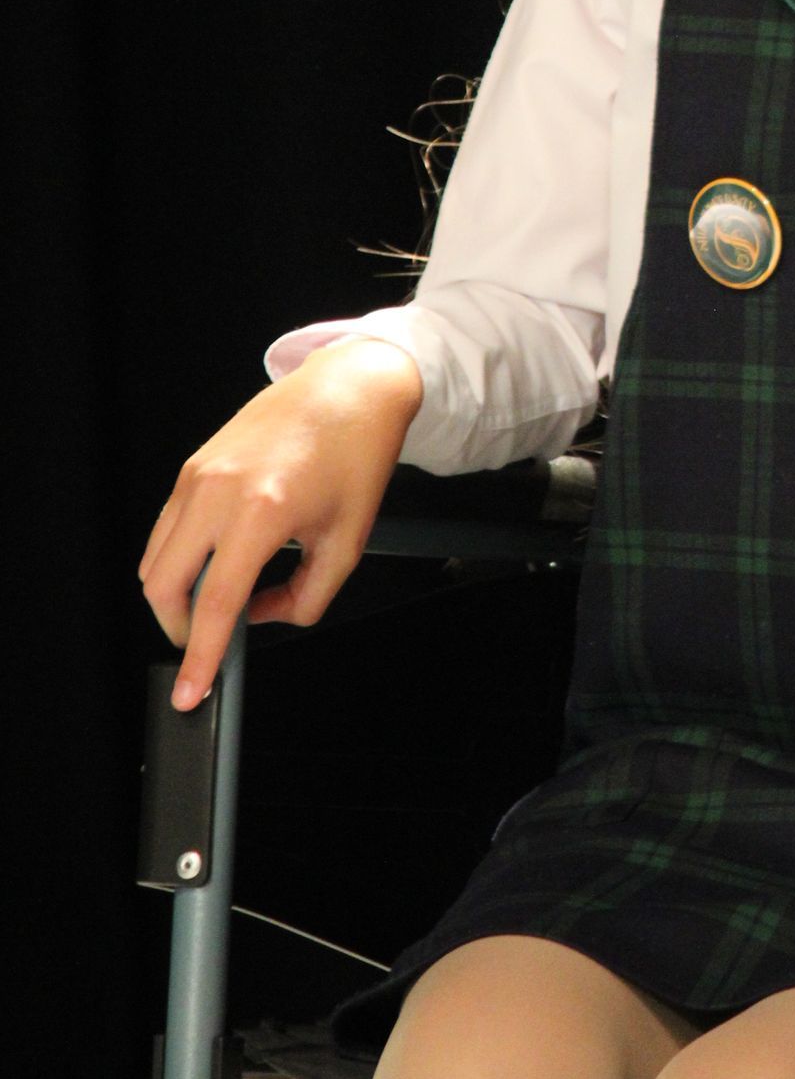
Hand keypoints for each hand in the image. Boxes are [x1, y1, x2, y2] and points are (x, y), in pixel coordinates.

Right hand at [137, 339, 423, 709]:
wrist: (350, 387)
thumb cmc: (356, 453)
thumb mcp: (347, 542)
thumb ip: (306, 598)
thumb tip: (266, 617)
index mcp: (262, 511)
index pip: (215, 604)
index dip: (201, 657)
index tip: (191, 691)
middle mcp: (219, 490)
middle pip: (162, 585)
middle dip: (179, 627)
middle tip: (210, 642)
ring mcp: (199, 474)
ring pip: (156, 557)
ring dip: (176, 592)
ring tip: (221, 599)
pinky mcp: (194, 464)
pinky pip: (168, 526)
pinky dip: (180, 557)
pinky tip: (218, 561)